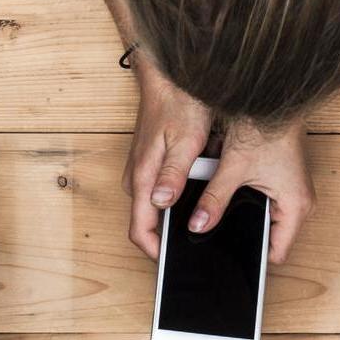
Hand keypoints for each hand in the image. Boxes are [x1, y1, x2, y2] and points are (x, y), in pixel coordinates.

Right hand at [123, 57, 213, 259]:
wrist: (168, 76)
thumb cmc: (178, 103)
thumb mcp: (186, 141)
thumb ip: (173, 175)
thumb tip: (161, 203)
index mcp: (144, 177)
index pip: (140, 230)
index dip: (155, 252)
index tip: (173, 264)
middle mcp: (138, 177)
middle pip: (147, 222)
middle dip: (168, 236)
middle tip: (198, 243)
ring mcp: (143, 169)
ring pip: (155, 206)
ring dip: (174, 214)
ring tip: (202, 216)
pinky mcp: (151, 161)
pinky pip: (160, 190)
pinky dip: (176, 197)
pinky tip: (197, 191)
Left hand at [192, 119, 314, 264]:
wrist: (273, 96)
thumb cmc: (265, 128)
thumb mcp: (233, 169)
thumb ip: (214, 201)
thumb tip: (198, 226)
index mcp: (295, 207)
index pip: (274, 253)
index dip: (250, 256)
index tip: (226, 257)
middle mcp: (299, 203)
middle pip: (268, 236)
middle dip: (243, 234)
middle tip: (216, 234)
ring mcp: (291, 191)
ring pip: (263, 217)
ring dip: (244, 213)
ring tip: (224, 206)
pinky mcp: (283, 179)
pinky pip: (264, 200)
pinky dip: (246, 197)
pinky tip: (230, 188)